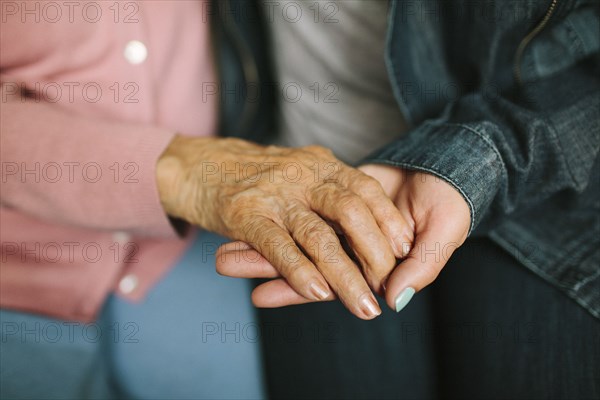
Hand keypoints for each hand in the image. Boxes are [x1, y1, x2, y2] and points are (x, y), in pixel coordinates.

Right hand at [157, 136, 412, 318]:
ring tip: (365, 308)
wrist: (195, 163)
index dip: (387, 219)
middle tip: (388, 285)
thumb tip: (364, 222)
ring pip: (318, 237)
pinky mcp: (244, 215)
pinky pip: (277, 247)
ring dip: (345, 277)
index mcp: (318, 164)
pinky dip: (298, 272)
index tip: (405, 248)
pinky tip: (317, 294)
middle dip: (375, 252)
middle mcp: (301, 175)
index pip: (364, 188)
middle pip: (350, 211)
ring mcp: (273, 195)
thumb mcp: (297, 169)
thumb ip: (325, 189)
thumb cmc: (253, 175)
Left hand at [217, 163, 469, 312]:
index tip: (261, 294)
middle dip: (265, 264)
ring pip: (296, 234)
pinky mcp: (335, 195)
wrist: (446, 164)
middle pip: (302, 261)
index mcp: (372, 266)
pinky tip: (248, 213)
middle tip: (225, 262)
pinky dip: (280, 209)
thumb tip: (393, 299)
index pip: (329, 281)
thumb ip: (421, 267)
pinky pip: (303, 204)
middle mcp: (350, 248)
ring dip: (262, 239)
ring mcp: (340, 223)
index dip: (297, 288)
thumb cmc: (450, 204)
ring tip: (223, 242)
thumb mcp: (444, 234)